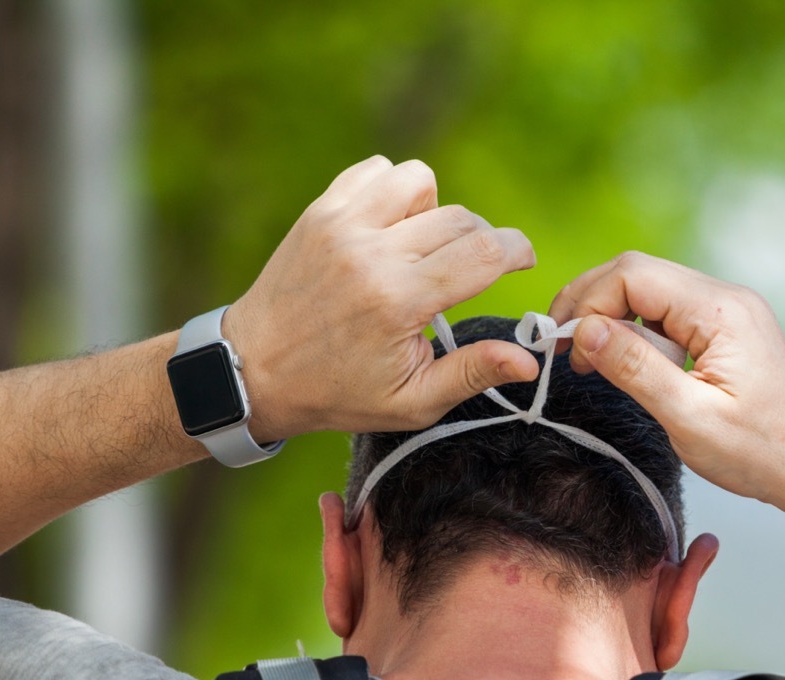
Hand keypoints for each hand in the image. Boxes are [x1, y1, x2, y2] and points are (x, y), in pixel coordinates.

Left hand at [225, 156, 539, 437]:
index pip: (484, 252)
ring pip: (420, 181)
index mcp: (399, 302)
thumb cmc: (339, 393)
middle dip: (482, 241)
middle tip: (468, 274)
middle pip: (460, 219)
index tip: (523, 260)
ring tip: (421, 249)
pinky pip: (377, 172)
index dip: (517, 251)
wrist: (253, 370)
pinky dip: (394, 192)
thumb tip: (530, 360)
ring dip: (435, 210)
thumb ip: (473, 373)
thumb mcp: (413, 402)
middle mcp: (371, 254)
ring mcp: (341, 225)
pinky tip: (389, 231)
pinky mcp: (321, 211)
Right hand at [549, 252, 784, 517]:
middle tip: (560, 348)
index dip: (587, 303)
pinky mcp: (726, 331)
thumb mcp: (689, 418)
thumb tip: (584, 330)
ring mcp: (728, 312)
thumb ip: (635, 368)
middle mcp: (727, 299)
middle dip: (591, 305)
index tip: (564, 348)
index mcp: (722, 312)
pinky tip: (628, 367)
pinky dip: (638, 335)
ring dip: (612, 320)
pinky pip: (668, 315)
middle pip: (638, 273)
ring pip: (649, 292)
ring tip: (589, 364)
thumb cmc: (763, 454)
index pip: (634, 275)